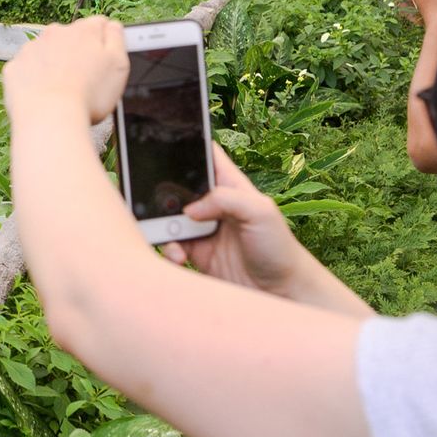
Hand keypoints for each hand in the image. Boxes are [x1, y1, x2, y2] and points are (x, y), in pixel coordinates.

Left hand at [2, 16, 126, 125]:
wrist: (50, 118)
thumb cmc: (88, 96)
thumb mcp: (119, 65)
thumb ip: (117, 38)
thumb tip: (112, 25)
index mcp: (84, 31)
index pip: (97, 24)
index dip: (103, 42)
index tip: (102, 60)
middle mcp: (55, 33)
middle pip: (70, 37)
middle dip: (77, 53)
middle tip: (84, 80)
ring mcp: (31, 49)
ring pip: (47, 52)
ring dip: (54, 64)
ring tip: (63, 90)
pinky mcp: (15, 67)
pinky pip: (27, 68)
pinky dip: (34, 78)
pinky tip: (43, 94)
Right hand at [161, 146, 320, 300]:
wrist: (281, 294)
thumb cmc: (279, 249)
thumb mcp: (261, 212)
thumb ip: (225, 199)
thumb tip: (189, 208)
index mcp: (229, 186)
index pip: (205, 156)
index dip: (186, 145)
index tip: (162, 142)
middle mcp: (212, 205)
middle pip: (175, 186)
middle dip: (161, 191)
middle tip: (155, 200)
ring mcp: (201, 229)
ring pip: (166, 217)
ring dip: (162, 225)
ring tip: (171, 236)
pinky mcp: (194, 254)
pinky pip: (169, 246)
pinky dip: (167, 251)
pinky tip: (179, 257)